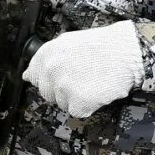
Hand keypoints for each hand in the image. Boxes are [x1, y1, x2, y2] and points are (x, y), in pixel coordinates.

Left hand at [22, 21, 144, 116]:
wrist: (126, 53)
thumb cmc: (102, 46)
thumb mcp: (68, 43)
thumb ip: (47, 58)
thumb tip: (28, 75)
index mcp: (47, 53)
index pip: (33, 75)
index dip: (47, 79)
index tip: (57, 79)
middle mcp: (50, 70)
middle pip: (47, 92)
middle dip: (61, 90)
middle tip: (81, 79)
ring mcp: (62, 88)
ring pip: (61, 103)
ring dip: (75, 98)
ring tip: (91, 82)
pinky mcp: (76, 103)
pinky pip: (76, 111)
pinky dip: (87, 106)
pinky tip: (96, 92)